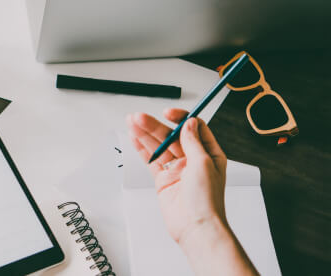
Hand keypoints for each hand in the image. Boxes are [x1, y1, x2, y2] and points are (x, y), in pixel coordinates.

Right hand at [127, 109, 226, 244]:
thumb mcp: (203, 163)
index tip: (167, 114)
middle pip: (171, 136)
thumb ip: (193, 142)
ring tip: (132, 123)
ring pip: (158, 146)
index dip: (180, 118)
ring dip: (145, 134)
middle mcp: (192, 160)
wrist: (195, 227)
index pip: (193, 128)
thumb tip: (188, 123)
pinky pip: (151, 160)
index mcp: (208, 154)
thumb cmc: (206, 201)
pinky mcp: (164, 179)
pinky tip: (134, 138)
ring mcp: (177, 169)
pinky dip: (142, 149)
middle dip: (155, 126)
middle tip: (139, 118)